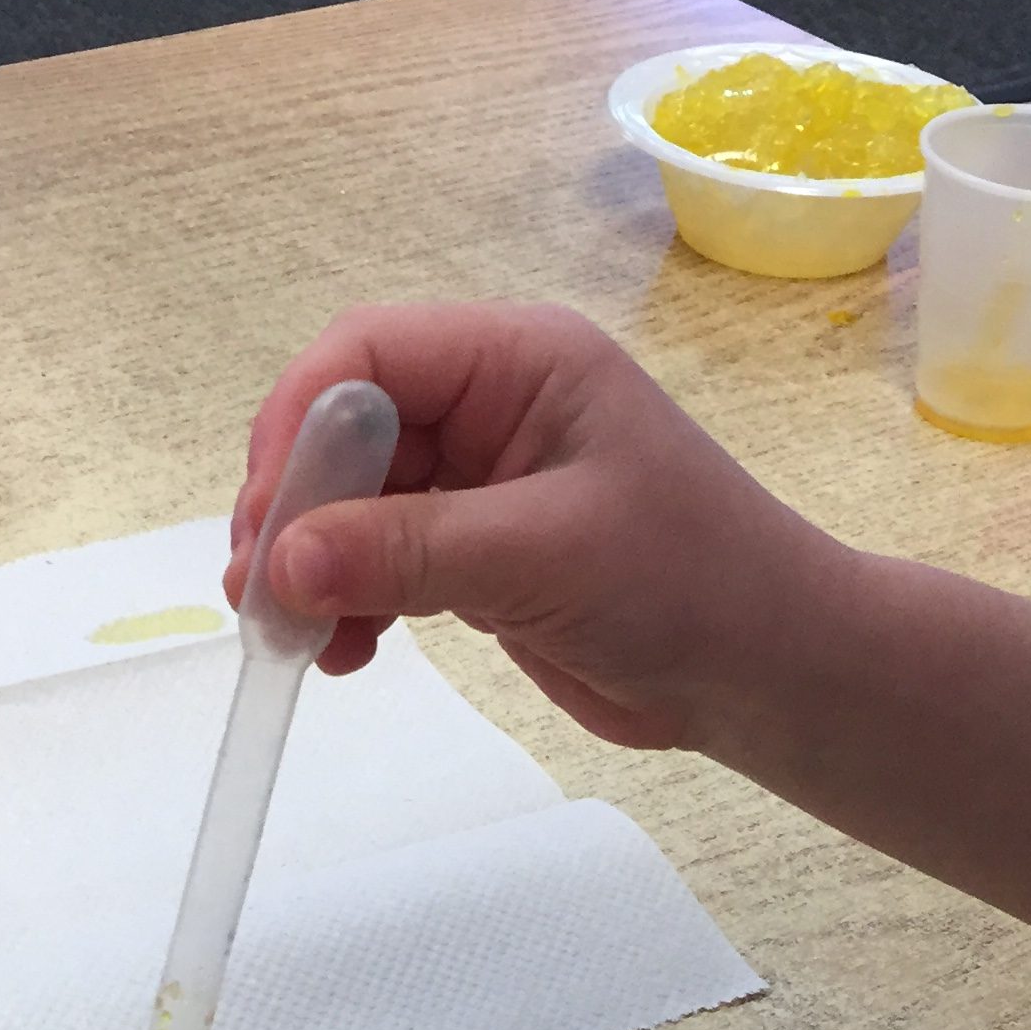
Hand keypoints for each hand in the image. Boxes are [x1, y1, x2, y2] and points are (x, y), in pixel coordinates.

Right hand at [224, 304, 851, 757]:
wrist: (771, 674)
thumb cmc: (688, 585)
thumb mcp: (541, 559)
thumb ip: (406, 553)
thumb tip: (281, 564)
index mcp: (520, 360)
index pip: (368, 355)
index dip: (301, 425)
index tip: (267, 519)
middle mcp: (494, 404)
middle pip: (348, 427)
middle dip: (295, 508)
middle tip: (259, 595)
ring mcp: (483, 480)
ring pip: (355, 502)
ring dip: (311, 566)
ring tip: (291, 641)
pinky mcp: (480, 553)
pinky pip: (381, 559)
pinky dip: (348, 602)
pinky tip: (343, 655)